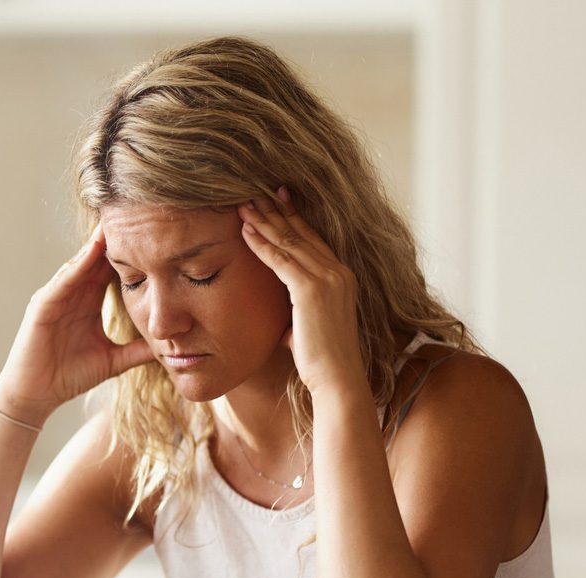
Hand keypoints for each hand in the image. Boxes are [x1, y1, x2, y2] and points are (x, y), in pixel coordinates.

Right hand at [0, 225, 153, 424]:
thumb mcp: (113, 361)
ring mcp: (56, 296)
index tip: (157, 235)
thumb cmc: (69, 377)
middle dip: (117, 238)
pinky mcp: (42, 304)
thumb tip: (170, 348)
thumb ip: (138, 351)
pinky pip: (63, 280)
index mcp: (89, 303)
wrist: (37, 396)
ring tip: (119, 220)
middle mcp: (73, 294)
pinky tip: (92, 250)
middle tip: (140, 212)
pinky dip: (78, 265)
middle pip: (98, 259)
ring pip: (81, 263)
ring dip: (98, 242)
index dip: (133, 254)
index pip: (113, 271)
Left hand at [237, 188, 364, 396]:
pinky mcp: (311, 291)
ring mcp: (328, 279)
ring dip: (264, 220)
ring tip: (243, 203)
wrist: (337, 379)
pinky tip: (245, 230)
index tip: (276, 198)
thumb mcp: (311, 328)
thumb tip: (285, 326)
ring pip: (289, 241)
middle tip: (254, 190)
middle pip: (300, 233)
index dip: (293, 217)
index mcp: (342, 277)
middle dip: (275, 210)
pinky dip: (261, 244)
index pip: (313, 238)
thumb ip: (300, 315)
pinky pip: (280, 260)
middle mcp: (339, 272)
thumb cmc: (322, 361)